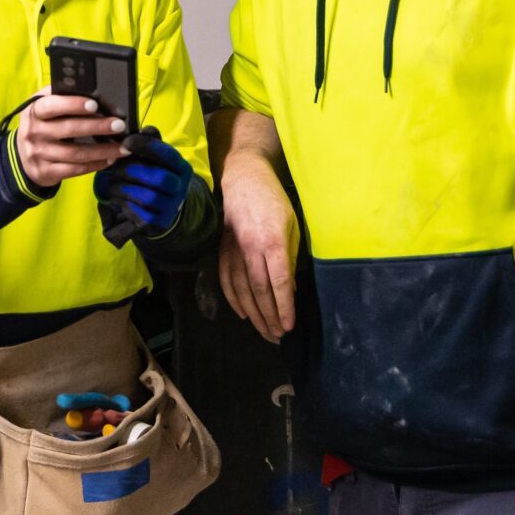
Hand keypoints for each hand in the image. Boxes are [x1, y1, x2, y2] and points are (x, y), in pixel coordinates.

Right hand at [14, 91, 128, 189]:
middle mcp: (34, 132)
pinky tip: (109, 159)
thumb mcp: (42, 107)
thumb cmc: (41, 125)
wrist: (21, 156)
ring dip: (103, 150)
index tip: (95, 105)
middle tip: (118, 125)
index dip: (73, 104)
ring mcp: (39, 154)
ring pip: (76, 153)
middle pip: (69, 129)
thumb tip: (93, 92)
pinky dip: (95, 165)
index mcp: (34, 111)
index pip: (52, 106)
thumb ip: (60, 96)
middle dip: (98, 127)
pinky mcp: (46, 171)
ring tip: (122, 147)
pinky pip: (74, 169)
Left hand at [94, 134, 195, 234]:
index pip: (168, 154)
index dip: (147, 147)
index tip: (126, 142)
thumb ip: (150, 143)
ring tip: (110, 183)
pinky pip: (141, 214)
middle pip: (159, 177)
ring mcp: (171, 206)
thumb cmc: (155, 175)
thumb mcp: (156, 158)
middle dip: (132, 170)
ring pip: (148, 197)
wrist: (165, 208)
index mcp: (181, 167)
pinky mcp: (160, 222)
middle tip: (113, 166)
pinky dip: (125, 205)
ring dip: (125, 188)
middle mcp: (180, 187)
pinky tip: (115, 198)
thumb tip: (141, 129)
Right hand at [215, 159, 297, 341]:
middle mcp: (250, 248)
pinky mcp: (222, 249)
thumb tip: (289, 289)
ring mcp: (232, 249)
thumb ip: (290, 258)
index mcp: (272, 241)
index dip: (283, 306)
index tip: (289, 326)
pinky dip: (234, 299)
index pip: (278, 282)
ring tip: (264, 331)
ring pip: (241, 289)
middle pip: (259, 291)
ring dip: (253, 314)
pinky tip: (243, 314)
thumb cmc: (274, 200)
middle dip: (269, 317)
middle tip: (278, 336)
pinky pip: (226, 280)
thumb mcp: (292, 225)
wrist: (243, 178)